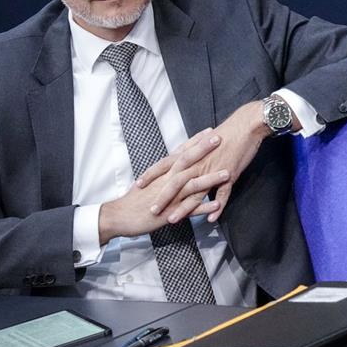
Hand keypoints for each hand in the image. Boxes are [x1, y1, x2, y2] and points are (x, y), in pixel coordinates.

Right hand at [99, 131, 228, 243]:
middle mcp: (167, 181)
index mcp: (163, 172)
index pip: (181, 152)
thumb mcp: (151, 181)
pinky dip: (204, 207)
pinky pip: (190, 210)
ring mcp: (169, 196)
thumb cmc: (135, 199)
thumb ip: (165, 172)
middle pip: (187, 162)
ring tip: (227, 173)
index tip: (210, 131)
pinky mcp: (170, 212)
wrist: (119, 216)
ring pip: (192, 185)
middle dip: (203, 150)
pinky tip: (218, 204)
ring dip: (210, 179)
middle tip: (219, 139)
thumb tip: (176, 163)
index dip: (195, 142)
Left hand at [143, 101, 273, 223]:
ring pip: (195, 192)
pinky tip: (211, 220)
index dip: (151, 175)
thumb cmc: (227, 132)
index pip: (165, 164)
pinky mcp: (229, 175)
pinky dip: (216, 208)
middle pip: (176, 182)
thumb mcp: (204, 141)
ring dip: (184, 208)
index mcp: (191, 153)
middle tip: (152, 211)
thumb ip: (193, 151)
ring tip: (173, 220)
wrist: (247, 125)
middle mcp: (199, 162)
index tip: (138, 185)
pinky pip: (222, 195)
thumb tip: (183, 157)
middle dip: (163, 197)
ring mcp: (213, 170)